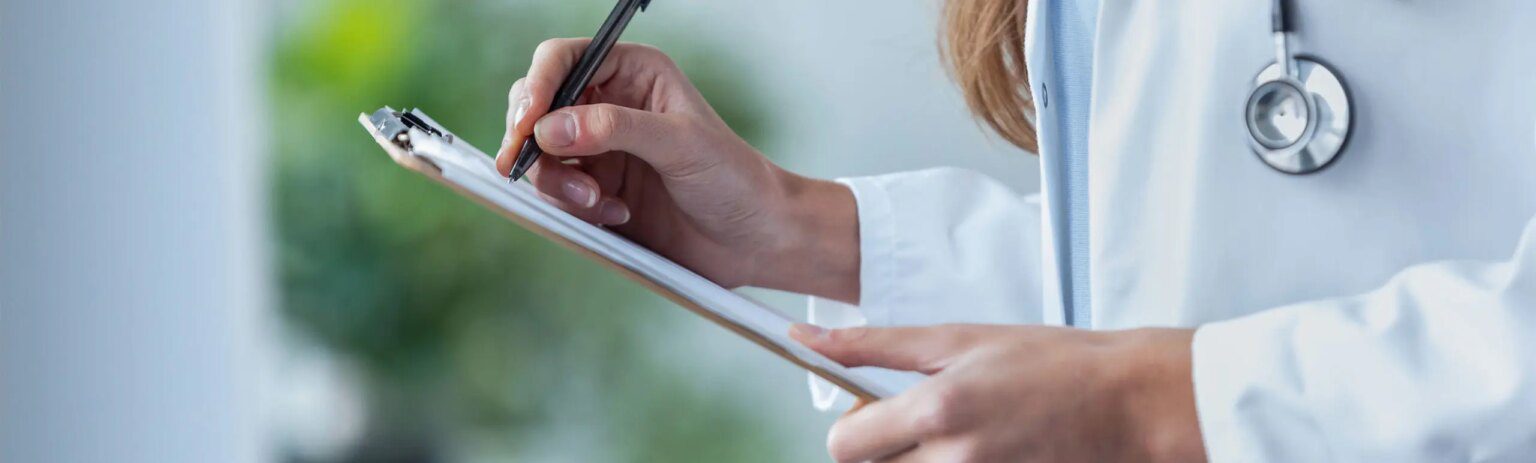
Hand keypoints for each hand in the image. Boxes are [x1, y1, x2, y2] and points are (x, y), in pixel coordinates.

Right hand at [497, 39, 858, 300]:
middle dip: (532, 138)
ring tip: (597, 201)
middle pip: (537, 105)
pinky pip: (557, 194)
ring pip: (540, 155)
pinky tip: (615, 214)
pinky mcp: (596, 190)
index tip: (528, 125)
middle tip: (526, 164)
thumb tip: (553, 126)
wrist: (754, 239)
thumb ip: (615, 128)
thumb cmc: (734, 179)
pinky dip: (575, 207)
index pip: (563, 60)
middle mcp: (610, 105)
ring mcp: (600, 150)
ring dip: (558, 181)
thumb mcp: (679, 144)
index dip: (537, 87)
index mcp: (634, 73)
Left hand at [790, 324, 1206, 462]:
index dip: (852, 428)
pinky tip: (984, 450)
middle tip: (921, 425)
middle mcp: (954, 462)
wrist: (1127, 401)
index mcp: (938, 411)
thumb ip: (873, 345)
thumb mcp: (956, 339)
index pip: (843, 446)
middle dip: (883, 451)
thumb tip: (805, 340)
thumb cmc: (1049, 362)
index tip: (877, 413)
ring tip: (957, 437)